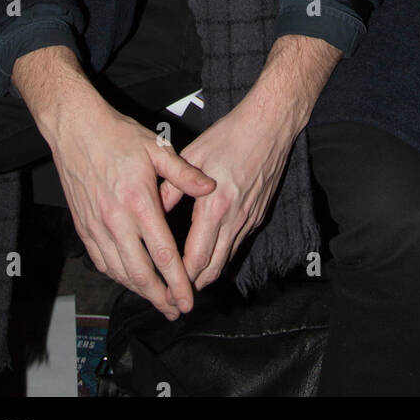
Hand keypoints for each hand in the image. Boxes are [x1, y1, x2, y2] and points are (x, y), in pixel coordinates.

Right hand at [47, 92, 215, 319]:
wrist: (76, 130)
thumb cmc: (118, 136)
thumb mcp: (157, 148)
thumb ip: (184, 173)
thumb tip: (209, 188)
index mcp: (139, 202)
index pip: (162, 253)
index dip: (177, 281)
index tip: (188, 299)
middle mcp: (116, 220)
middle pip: (139, 272)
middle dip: (159, 296)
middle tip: (175, 310)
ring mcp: (97, 226)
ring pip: (119, 271)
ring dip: (139, 290)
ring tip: (157, 300)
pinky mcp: (84, 226)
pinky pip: (101, 261)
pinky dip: (117, 276)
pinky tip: (129, 279)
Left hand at [161, 91, 297, 291]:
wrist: (269, 127)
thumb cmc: (230, 136)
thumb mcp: (193, 156)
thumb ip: (171, 187)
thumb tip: (150, 209)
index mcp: (215, 206)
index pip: (196, 257)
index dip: (181, 278)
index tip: (166, 287)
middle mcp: (235, 219)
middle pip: (213, 268)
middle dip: (194, 284)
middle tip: (176, 293)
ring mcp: (249, 219)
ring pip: (227, 259)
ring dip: (208, 273)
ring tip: (188, 280)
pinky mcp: (258, 215)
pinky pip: (238, 243)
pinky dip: (222, 255)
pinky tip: (209, 253)